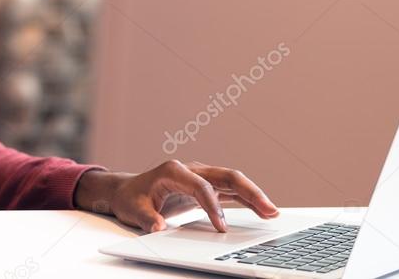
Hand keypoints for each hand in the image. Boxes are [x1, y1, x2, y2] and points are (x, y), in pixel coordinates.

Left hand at [75, 160, 278, 232]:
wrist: (126, 190)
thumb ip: (146, 218)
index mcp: (173, 170)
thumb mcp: (133, 210)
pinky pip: (230, 191)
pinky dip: (246, 199)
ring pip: (232, 182)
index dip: (214, 207)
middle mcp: (190, 169)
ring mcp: (200, 176)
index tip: (222, 228)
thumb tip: (158, 226)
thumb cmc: (130, 198)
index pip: (202, 186)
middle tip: (270, 211)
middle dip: (250, 192)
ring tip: (273, 213)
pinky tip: (262, 210)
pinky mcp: (205, 185)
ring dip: (254, 195)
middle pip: (226, 176)